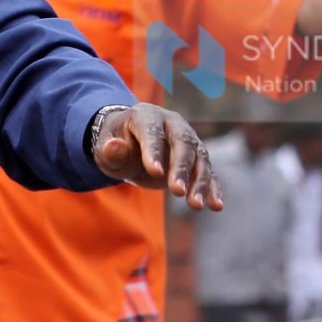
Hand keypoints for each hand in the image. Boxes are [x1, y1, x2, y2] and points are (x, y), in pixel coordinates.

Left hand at [92, 105, 221, 211]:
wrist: (130, 145)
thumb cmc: (116, 144)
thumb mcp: (105, 148)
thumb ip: (110, 150)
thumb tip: (113, 146)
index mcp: (147, 116)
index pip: (152, 132)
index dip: (154, 151)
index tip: (154, 173)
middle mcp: (172, 124)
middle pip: (183, 143)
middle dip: (181, 168)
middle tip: (176, 192)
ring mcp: (188, 140)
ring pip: (199, 159)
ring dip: (200, 182)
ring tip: (196, 205)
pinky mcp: (196, 159)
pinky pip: (208, 173)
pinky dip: (213, 188)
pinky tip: (215, 205)